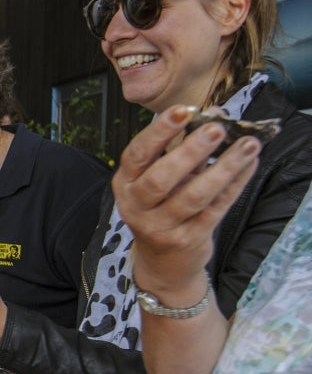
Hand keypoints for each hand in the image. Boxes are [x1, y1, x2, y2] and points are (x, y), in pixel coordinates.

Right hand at [113, 105, 260, 298]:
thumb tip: (215, 116)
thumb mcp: (157, 181)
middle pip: (162, 177)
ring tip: (247, 145)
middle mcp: (137, 207)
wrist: (164, 263)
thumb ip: (180, 150)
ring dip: (223, 168)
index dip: (159, 132)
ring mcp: (161, 226)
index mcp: (125, 184)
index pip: (137, 154)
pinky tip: (248, 166)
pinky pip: (216, 209)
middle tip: (217, 129)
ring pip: (194, 195)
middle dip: (191, 150)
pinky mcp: (188, 240)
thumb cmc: (161, 210)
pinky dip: (235, 185)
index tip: (182, 111)